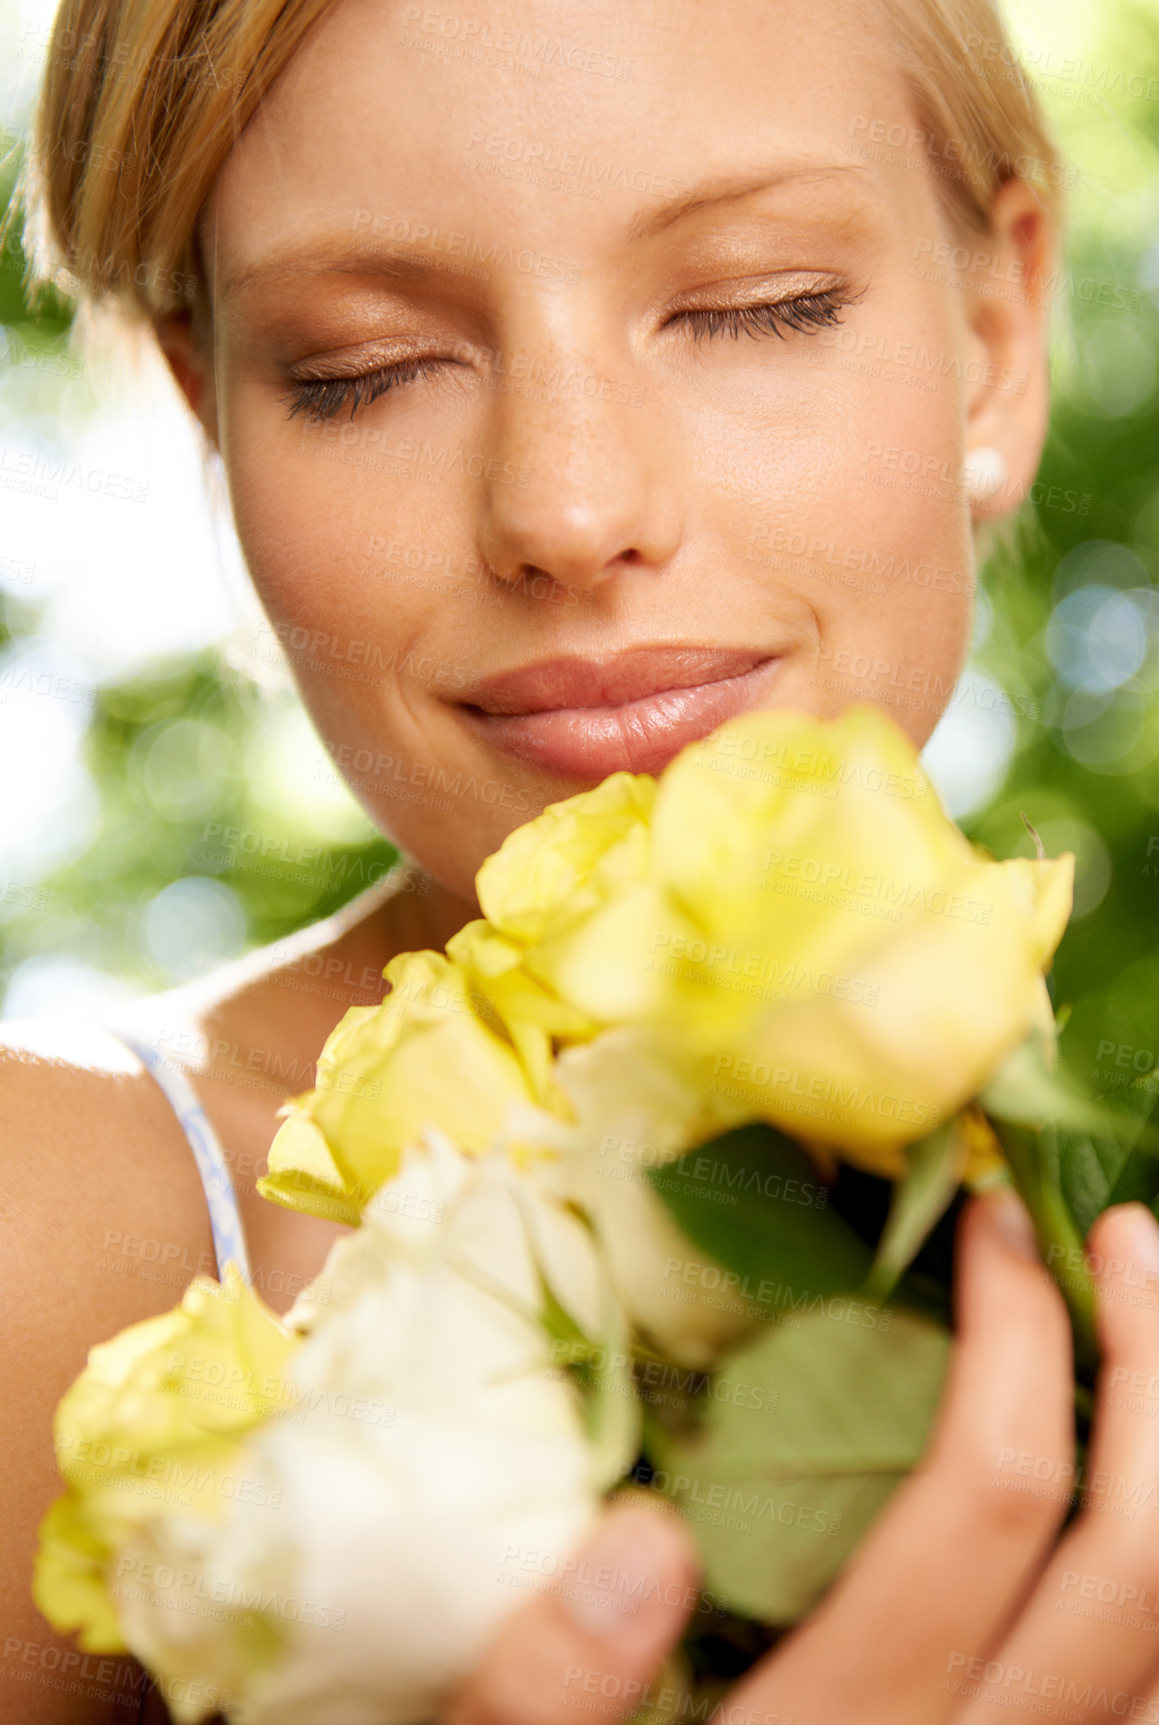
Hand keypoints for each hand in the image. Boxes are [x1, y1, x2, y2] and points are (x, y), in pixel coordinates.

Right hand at [447, 1191, 1158, 1724]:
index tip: (985, 1223)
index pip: (983, 1503)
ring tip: (1158, 1329)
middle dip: (1155, 1369)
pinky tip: (1140, 1501)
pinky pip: (1152, 1708)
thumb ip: (545, 1691)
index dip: (1017, 1338)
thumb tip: (645, 1537)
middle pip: (1137, 1562)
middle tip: (1126, 1234)